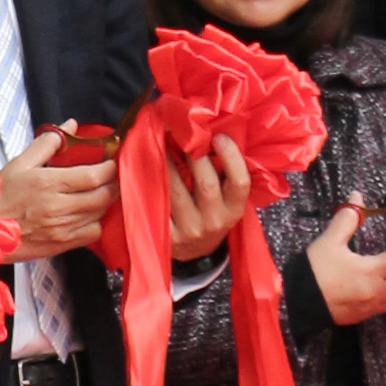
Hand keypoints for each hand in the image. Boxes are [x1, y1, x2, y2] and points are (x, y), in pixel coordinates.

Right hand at [0, 128, 117, 257]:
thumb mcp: (20, 163)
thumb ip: (47, 143)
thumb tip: (70, 126)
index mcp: (48, 183)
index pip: (93, 176)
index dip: (109, 169)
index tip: (111, 163)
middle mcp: (58, 207)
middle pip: (102, 197)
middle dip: (112, 185)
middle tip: (112, 178)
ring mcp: (61, 228)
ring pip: (99, 215)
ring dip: (105, 203)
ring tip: (100, 193)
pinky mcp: (61, 244)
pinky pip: (91, 234)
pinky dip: (95, 223)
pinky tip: (88, 215)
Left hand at [160, 135, 253, 262]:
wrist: (195, 253)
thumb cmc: (212, 215)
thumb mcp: (227, 201)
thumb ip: (225, 175)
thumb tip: (213, 133)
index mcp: (234, 210)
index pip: (240, 182)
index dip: (231, 157)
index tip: (218, 136)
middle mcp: (215, 221)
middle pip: (206, 183)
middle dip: (193, 154)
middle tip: (182, 134)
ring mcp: (190, 230)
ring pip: (176, 190)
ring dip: (166, 162)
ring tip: (161, 142)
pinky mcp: (168, 236)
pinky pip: (157, 202)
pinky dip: (150, 182)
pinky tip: (146, 166)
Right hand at [305, 197, 385, 325]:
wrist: (296, 302)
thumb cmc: (315, 269)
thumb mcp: (329, 240)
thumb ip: (347, 219)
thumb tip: (357, 197)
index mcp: (371, 270)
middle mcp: (375, 291)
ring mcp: (369, 307)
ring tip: (378, 280)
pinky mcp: (360, 318)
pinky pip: (379, 310)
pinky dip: (379, 301)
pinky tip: (365, 291)